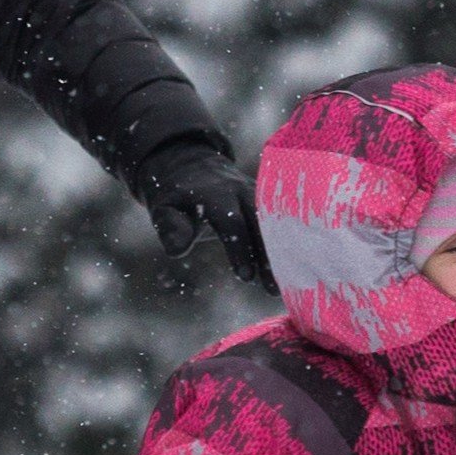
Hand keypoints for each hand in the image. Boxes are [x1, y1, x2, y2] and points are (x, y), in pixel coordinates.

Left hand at [133, 138, 274, 290]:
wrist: (192, 164)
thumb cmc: (176, 193)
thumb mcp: (163, 207)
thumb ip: (169, 227)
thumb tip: (177, 251)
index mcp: (217, 193)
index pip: (233, 223)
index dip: (240, 250)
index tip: (246, 277)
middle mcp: (242, 190)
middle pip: (261, 225)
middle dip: (268, 257)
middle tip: (272, 289)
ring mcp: (257, 193)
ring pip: (276, 224)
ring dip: (283, 253)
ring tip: (289, 283)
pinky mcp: (266, 200)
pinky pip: (280, 222)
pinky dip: (286, 244)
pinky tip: (292, 269)